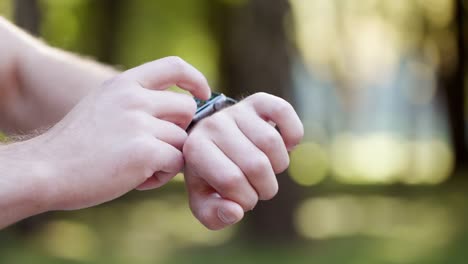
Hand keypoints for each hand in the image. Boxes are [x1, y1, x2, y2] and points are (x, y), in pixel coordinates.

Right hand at [27, 56, 209, 210]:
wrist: (46, 169)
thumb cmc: (77, 144)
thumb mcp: (104, 105)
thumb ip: (138, 101)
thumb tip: (182, 109)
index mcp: (124, 83)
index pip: (175, 66)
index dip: (196, 79)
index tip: (202, 94)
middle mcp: (134, 98)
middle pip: (188, 108)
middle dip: (182, 130)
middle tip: (159, 148)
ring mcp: (140, 123)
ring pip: (183, 140)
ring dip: (169, 158)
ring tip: (140, 168)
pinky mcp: (145, 151)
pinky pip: (176, 162)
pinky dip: (162, 175)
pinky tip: (137, 180)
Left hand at [183, 92, 303, 229]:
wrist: (212, 141)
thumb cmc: (208, 176)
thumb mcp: (203, 200)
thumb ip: (214, 215)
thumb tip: (235, 212)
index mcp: (195, 149)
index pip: (232, 181)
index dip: (246, 199)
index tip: (242, 200)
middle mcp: (213, 124)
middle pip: (256, 164)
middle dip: (264, 188)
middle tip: (257, 189)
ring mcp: (236, 110)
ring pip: (273, 143)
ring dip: (279, 167)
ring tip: (267, 170)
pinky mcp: (258, 101)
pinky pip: (284, 112)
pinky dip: (292, 134)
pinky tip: (286, 146)